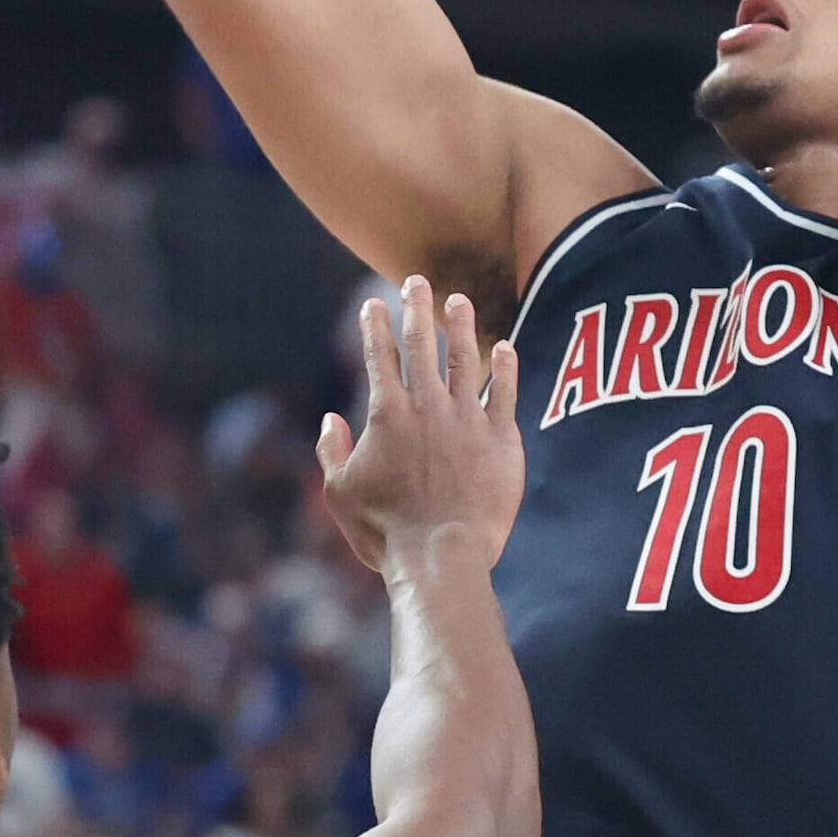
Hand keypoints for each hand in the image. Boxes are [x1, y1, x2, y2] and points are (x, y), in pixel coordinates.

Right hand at [316, 277, 525, 578]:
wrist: (441, 555)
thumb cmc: (385, 530)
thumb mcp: (339, 492)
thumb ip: (332, 451)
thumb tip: (331, 420)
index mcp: (387, 414)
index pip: (378, 356)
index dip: (373, 326)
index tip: (372, 303)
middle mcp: (428, 406)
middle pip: (422, 344)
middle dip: (416, 308)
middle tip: (417, 281)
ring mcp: (468, 419)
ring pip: (466, 359)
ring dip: (461, 326)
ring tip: (459, 301)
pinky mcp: (502, 440)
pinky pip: (506, 394)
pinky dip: (505, 368)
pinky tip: (504, 347)